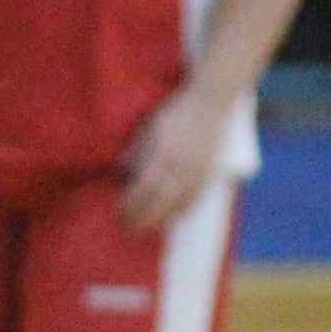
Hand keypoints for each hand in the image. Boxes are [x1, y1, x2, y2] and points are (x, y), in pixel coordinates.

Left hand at [121, 87, 232, 231]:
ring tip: (147, 230)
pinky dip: (181, 212)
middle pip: (161, 202)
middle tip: (128, 228)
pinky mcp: (210, 172)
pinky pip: (195, 199)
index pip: (144, 189)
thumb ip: (137, 150)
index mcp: (164, 155)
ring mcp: (199, 172)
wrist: (212, 101)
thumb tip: (123, 171)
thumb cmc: (175, 112)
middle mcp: (183, 167)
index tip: (119, 211)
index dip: (131, 203)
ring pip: (179, 204)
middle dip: (144, 218)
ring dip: (162, 220)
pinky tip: (172, 218)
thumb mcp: (150, 128)